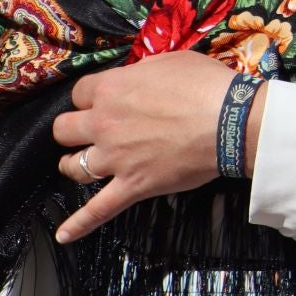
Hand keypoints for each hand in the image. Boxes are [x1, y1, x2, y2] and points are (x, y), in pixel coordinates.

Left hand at [50, 51, 258, 243]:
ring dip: (73, 164)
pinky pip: (98, 210)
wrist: (232, 122)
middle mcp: (103, 124)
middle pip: (64, 129)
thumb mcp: (173, 61)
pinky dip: (79, 224)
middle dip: (75, 128)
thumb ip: (142, 71)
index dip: (91, 97)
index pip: (79, 92)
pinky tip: (64, 234)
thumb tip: (135, 78)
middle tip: (91, 130)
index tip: (104, 100)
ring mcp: (114, 158)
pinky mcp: (131, 186)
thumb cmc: (208, 86)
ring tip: (81, 164)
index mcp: (112, 89)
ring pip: (71, 166)